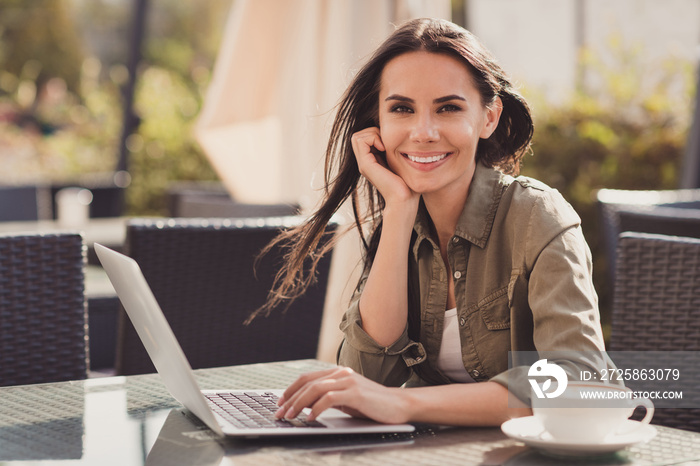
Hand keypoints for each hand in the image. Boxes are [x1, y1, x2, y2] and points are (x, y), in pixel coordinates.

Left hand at [275, 366, 409, 423]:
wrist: (399, 405)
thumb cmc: (372, 405)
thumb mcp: (346, 401)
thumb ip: (328, 399)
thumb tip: (305, 405)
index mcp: (338, 373)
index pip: (307, 378)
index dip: (291, 390)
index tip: (280, 402)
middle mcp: (341, 374)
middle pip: (307, 383)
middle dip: (290, 399)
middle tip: (279, 413)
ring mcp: (348, 381)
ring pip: (315, 389)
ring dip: (299, 404)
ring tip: (290, 416)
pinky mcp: (355, 393)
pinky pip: (329, 398)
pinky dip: (317, 408)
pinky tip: (310, 418)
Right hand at [351, 127, 417, 206]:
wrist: (404, 199)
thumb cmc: (407, 183)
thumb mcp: (399, 162)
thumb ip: (393, 151)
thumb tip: (396, 136)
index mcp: (371, 161)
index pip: (363, 137)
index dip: (375, 134)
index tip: (389, 143)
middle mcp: (364, 162)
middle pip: (358, 136)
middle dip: (373, 132)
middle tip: (386, 143)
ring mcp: (363, 164)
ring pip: (357, 137)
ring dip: (372, 134)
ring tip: (385, 146)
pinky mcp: (365, 165)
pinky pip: (361, 141)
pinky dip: (373, 138)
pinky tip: (384, 148)